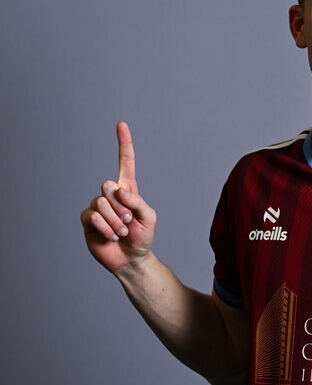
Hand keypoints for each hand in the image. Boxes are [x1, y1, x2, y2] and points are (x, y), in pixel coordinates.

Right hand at [80, 121, 156, 275]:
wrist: (131, 260)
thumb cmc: (142, 238)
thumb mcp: (149, 218)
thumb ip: (138, 202)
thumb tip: (120, 190)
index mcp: (127, 190)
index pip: (125, 163)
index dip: (124, 144)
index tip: (122, 124)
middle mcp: (110, 195)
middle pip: (108, 186)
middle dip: (121, 207)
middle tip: (128, 222)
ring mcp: (97, 206)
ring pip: (101, 203)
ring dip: (115, 222)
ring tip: (121, 232)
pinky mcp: (88, 219)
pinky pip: (93, 216)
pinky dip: (106, 228)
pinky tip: (111, 236)